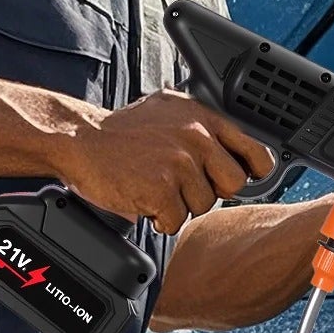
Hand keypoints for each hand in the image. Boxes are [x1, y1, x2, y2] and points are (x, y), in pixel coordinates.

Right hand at [57, 90, 275, 234]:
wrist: (78, 139)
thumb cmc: (121, 132)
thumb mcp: (169, 112)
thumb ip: (202, 128)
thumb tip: (235, 152)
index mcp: (202, 118)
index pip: (255, 151)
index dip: (253, 172)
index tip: (245, 179)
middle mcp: (196, 137)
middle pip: (234, 184)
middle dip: (211, 191)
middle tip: (184, 187)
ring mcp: (179, 163)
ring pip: (204, 205)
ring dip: (180, 206)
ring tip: (155, 189)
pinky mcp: (161, 188)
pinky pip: (177, 220)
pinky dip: (161, 219)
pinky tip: (146, 202)